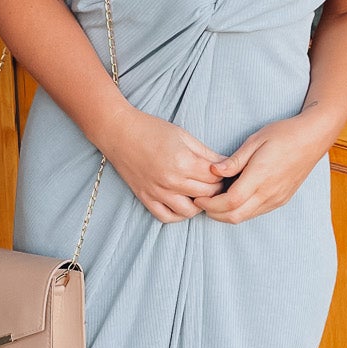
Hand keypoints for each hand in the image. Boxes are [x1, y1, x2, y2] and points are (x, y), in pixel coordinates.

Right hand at [103, 106, 229, 222]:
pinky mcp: (146, 198)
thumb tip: (227, 165)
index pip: (215, 177)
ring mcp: (157, 192)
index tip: (222, 171)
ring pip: (189, 211)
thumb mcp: (184, 135)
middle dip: (215, 188)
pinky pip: (167, 217)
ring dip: (199, 204)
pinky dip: (178, 214)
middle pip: (206, 194)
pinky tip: (183, 203)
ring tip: (199, 193)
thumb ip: (206, 153)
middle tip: (214, 181)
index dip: (222, 174)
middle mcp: (171, 180)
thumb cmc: (152, 130)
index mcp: (183, 162)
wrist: (119, 133)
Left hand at [202, 112, 331, 223]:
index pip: (230, 201)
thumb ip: (234, 160)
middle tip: (202, 203)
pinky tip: (233, 199)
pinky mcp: (281, 199)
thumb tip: (213, 171)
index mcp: (260, 176)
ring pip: (245, 217)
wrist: (313, 138)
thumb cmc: (284, 134)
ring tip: (214, 201)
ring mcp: (277, 198)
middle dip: (214, 213)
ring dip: (227, 214)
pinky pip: (256, 212)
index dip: (211, 204)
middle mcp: (269, 192)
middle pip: (235, 216)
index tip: (199, 197)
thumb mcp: (255, 140)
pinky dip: (241, 211)